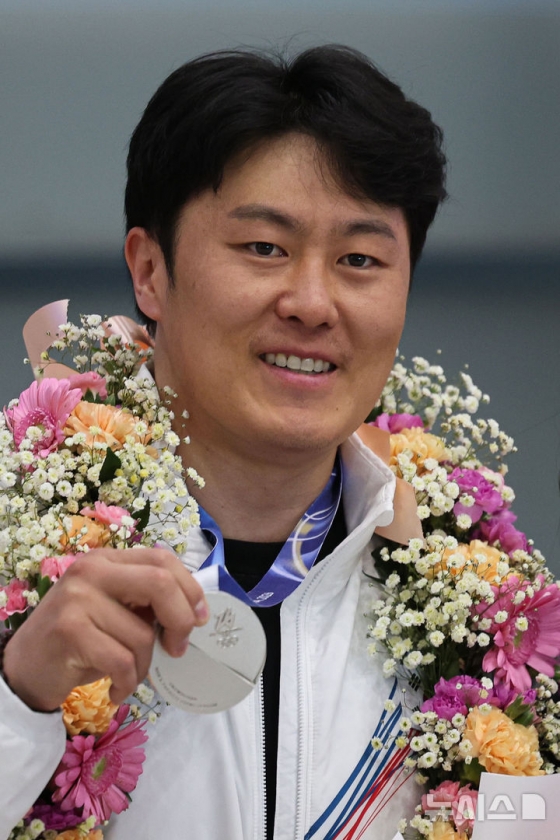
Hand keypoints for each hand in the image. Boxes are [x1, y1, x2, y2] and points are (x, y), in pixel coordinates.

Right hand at [2, 547, 207, 710]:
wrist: (24, 669)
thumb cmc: (79, 642)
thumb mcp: (115, 612)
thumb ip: (146, 602)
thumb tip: (195, 613)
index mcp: (108, 560)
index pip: (163, 559)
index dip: (190, 589)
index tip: (199, 619)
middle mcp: (92, 569)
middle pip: (160, 582)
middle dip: (180, 620)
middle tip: (177, 648)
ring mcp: (78, 597)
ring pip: (141, 633)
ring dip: (145, 666)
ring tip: (129, 677)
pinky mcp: (69, 630)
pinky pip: (122, 660)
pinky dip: (128, 683)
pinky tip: (117, 691)